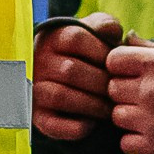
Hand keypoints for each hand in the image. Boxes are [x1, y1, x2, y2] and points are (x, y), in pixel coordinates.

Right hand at [33, 13, 124, 143]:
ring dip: (93, 105)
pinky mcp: (36, 117)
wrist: (56, 79)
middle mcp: (37, 62)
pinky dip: (78, 127)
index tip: (117, 66)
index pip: (75, 38)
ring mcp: (33, 89)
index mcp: (51, 37)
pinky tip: (92, 123)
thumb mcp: (91, 32)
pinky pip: (55, 125)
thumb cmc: (83, 54)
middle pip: (70, 70)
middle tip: (119, 92)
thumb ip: (104, 26)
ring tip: (109, 109)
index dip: (102, 52)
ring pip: (62, 96)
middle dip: (101, 83)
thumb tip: (115, 33)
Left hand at [106, 39, 153, 153]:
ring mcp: (151, 121)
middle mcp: (150, 91)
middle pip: (111, 88)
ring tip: (151, 115)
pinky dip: (134, 140)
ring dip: (129, 115)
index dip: (120, 65)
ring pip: (116, 116)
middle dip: (124, 90)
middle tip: (146, 94)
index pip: (113, 59)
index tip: (132, 71)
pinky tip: (152, 133)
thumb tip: (129, 37)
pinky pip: (125, 143)